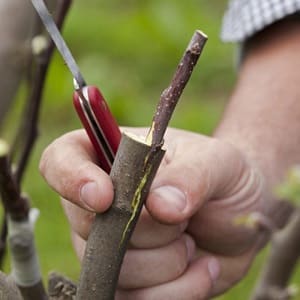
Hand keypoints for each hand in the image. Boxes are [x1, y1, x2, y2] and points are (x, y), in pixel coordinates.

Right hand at [40, 127, 268, 298]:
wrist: (241, 211)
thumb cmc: (223, 175)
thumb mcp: (217, 162)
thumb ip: (190, 177)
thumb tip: (159, 206)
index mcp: (113, 157)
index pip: (61, 160)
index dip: (71, 179)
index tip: (105, 197)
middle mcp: (103, 202)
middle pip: (89, 226)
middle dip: (146, 230)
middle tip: (185, 218)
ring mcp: (112, 245)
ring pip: (116, 270)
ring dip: (167, 262)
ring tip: (193, 240)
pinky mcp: (132, 281)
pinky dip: (178, 291)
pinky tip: (202, 267)